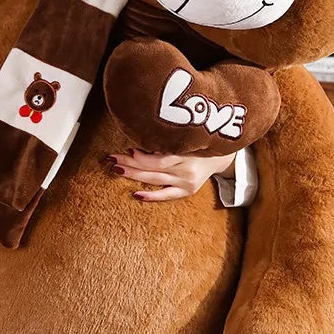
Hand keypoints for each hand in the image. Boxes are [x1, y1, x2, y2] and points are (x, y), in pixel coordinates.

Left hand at [106, 148, 235, 201]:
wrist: (221, 156)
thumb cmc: (199, 142)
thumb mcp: (187, 137)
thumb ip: (168, 140)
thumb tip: (141, 139)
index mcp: (187, 154)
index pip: (160, 160)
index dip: (142, 157)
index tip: (129, 149)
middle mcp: (187, 170)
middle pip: (153, 169)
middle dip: (131, 163)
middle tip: (113, 158)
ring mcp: (187, 183)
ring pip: (156, 180)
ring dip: (134, 175)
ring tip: (118, 169)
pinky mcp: (187, 191)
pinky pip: (167, 196)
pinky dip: (151, 196)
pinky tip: (136, 194)